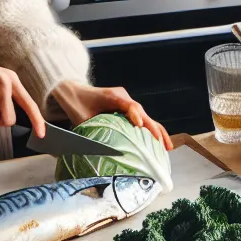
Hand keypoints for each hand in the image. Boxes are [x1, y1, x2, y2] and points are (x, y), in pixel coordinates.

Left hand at [51, 81, 172, 151]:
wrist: (73, 92)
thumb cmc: (76, 104)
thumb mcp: (81, 116)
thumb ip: (90, 128)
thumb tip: (98, 148)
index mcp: (113, 96)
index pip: (130, 106)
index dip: (136, 116)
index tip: (141, 127)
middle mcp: (124, 98)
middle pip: (143, 113)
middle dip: (155, 129)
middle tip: (163, 144)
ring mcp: (127, 103)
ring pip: (146, 117)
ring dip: (157, 131)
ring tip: (167, 147)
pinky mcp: (127, 109)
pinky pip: (141, 119)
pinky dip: (150, 130)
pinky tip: (157, 143)